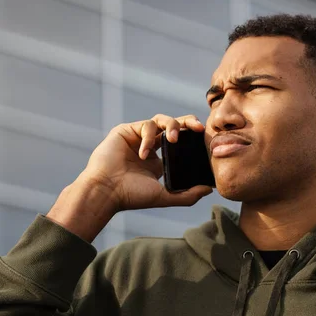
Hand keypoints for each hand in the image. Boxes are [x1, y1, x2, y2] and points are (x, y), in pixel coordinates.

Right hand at [85, 114, 212, 211]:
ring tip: (173, 140)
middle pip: (174, 124)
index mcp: (159, 160)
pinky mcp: (127, 130)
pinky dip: (149, 137)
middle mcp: (150, 146)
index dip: (193, 137)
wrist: (106, 191)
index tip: (204, 138)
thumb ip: (188, 195)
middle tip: (198, 128)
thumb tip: (210, 189)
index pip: (181, 142)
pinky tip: (144, 154)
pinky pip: (146, 125)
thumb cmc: (131, 196)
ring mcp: (138, 137)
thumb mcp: (164, 196)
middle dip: (188, 122)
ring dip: (172, 126)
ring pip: (161, 119)